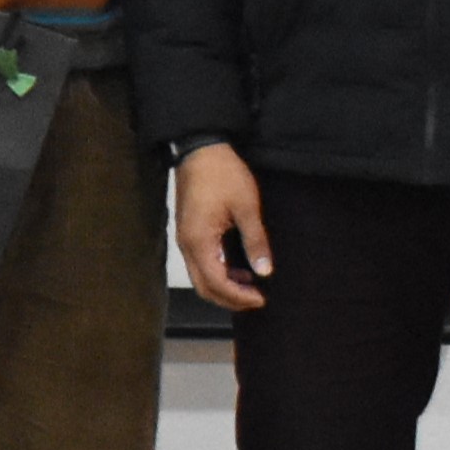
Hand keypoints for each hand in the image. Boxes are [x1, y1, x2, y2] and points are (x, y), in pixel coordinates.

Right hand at [176, 143, 273, 311]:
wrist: (199, 149)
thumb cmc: (222, 174)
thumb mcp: (247, 207)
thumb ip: (255, 241)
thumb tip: (264, 271)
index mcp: (200, 241)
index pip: (217, 283)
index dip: (239, 296)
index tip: (261, 299)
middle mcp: (187, 244)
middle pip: (203, 287)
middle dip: (229, 299)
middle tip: (256, 300)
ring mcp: (185, 238)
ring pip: (200, 277)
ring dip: (223, 287)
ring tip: (250, 285)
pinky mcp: (188, 231)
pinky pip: (199, 263)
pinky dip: (217, 273)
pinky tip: (236, 268)